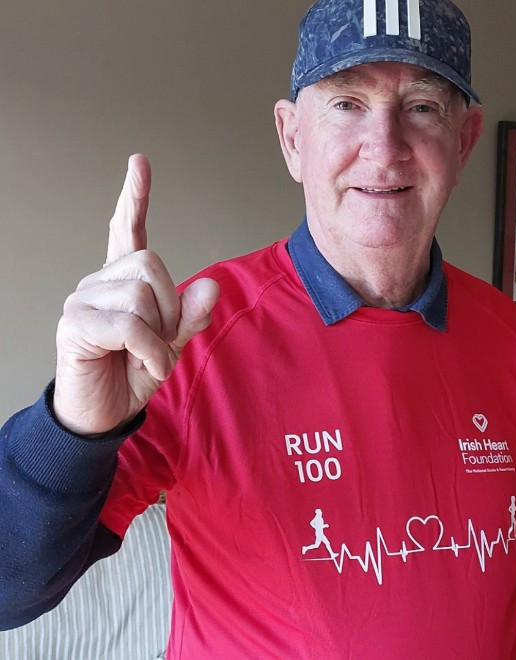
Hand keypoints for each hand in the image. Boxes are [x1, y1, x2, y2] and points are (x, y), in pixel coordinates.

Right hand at [53, 155, 218, 435]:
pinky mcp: (75, 324)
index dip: (134, 198)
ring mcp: (82, 300)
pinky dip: (150, 352)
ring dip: (160, 337)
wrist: (104, 414)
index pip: (126, 231)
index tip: (139, 163)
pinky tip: (147, 367)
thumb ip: (190, 316)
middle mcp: (99, 282)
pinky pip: (131, 326)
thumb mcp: (172, 345)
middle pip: (152, 265)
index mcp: (122, 282)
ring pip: (143, 295)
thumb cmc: (133, 374)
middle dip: (171, 309)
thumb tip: (209, 286)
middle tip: (160, 343)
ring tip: (148, 358)